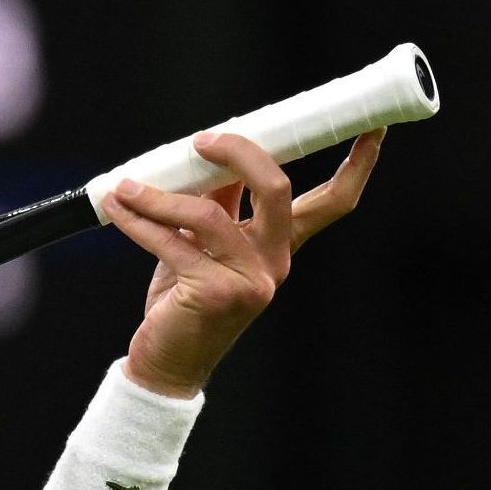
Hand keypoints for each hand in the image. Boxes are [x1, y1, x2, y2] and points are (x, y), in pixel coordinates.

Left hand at [104, 128, 384, 397]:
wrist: (167, 362)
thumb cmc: (184, 301)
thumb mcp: (203, 247)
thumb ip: (216, 205)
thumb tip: (211, 158)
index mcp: (281, 246)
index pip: (332, 201)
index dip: (357, 164)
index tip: (372, 127)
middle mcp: (274, 262)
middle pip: (278, 190)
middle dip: (242, 153)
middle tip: (203, 140)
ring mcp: (249, 280)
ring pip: (208, 215)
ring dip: (160, 196)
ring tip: (127, 187)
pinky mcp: (214, 294)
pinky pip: (171, 243)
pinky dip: (139, 222)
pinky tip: (118, 207)